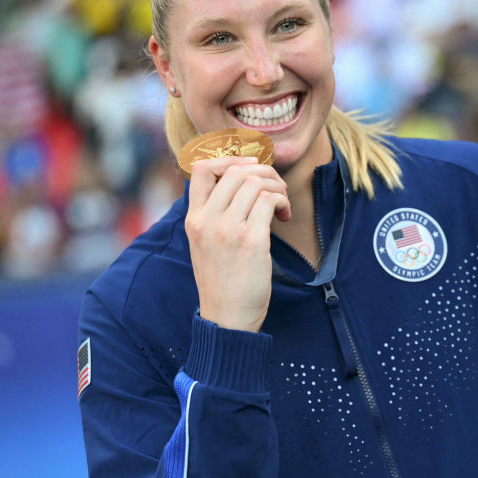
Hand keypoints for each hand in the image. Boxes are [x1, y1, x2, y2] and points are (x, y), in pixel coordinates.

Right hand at [185, 156, 290, 332]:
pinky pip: (270, 200)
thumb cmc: (223, 282)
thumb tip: (242, 186)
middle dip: (263, 171)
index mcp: (193, 219)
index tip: (250, 170)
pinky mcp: (251, 240)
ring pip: (256, 182)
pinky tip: (284, 216)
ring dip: (277, 186)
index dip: (229, 159)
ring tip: (281, 205)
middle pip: (235, 170)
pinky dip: (282, 201)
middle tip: (276, 188)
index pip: (201, 169)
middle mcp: (207, 220)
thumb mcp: (205, 245)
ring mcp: (228, 229)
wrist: (227, 318)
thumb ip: (214, 216)